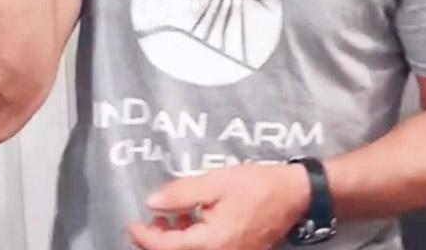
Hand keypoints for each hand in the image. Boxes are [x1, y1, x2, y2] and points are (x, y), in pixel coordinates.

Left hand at [127, 164, 310, 249]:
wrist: (294, 195)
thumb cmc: (255, 186)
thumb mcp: (214, 182)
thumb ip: (180, 194)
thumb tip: (151, 202)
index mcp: (212, 242)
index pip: (167, 247)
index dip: (144, 237)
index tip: (131, 224)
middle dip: (158, 241)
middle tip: (148, 221)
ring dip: (174, 240)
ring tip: (168, 216)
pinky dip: (192, 239)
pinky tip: (189, 218)